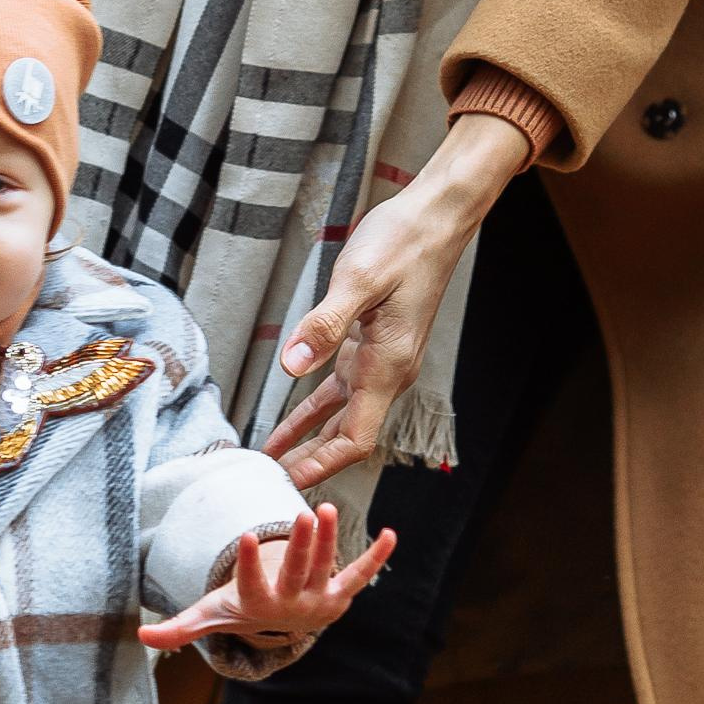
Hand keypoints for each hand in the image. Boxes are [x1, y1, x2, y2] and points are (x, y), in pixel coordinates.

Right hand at [140, 511, 394, 654]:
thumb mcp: (211, 616)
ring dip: (330, 541)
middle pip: (297, 574)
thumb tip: (142, 636)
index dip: (250, 563)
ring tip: (328, 509)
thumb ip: (180, 627)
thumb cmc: (241, 611)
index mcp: (258, 606)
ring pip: (326, 568)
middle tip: (305, 515)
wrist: (281, 629)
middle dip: (302, 546)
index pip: (252, 584)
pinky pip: (360, 576)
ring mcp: (319, 600)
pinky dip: (376, 559)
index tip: (248, 536)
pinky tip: (392, 535)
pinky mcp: (340, 594)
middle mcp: (292, 606)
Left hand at [265, 114, 526, 490]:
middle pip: (347, 436)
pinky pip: (337, 390)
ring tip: (268, 463)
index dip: (322, 465)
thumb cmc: (404, 243)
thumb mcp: (359, 280)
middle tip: (267, 486)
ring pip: (340, 416)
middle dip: (310, 463)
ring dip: (307, 440)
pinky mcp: (370, 344)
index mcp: (388, 365)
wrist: (436, 217)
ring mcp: (380, 360)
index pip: (356, 437)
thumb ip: (325, 324)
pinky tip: (287, 425)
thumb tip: (292, 364)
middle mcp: (387, 371)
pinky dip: (311, 411)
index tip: (288, 486)